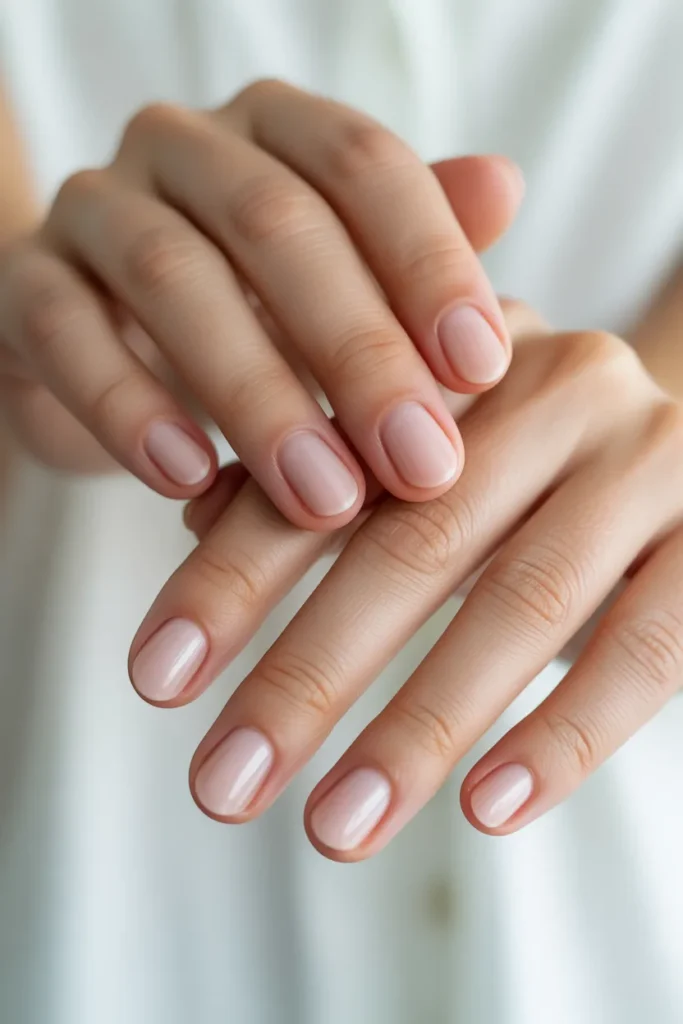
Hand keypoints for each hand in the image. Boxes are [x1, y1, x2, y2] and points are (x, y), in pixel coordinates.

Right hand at [0, 80, 518, 526]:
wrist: (113, 352)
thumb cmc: (257, 317)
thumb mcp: (345, 288)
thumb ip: (413, 247)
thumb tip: (505, 186)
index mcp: (277, 130)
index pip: (363, 166)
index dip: (428, 263)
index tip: (483, 370)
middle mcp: (183, 146)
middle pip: (275, 226)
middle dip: (357, 351)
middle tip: (419, 463)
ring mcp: (95, 207)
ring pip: (173, 278)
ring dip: (258, 397)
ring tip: (323, 497)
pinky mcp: (25, 284)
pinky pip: (65, 333)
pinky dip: (129, 408)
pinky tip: (188, 478)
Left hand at [129, 303, 682, 860]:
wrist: (680, 446)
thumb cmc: (521, 466)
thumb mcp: (419, 456)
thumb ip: (320, 481)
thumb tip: (200, 524)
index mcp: (459, 365)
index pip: (324, 473)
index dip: (230, 577)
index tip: (156, 682)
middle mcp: (556, 387)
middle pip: (412, 542)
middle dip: (307, 675)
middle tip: (224, 785)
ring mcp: (648, 456)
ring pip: (524, 601)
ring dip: (420, 726)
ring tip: (335, 828)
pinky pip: (647, 646)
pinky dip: (566, 731)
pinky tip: (489, 809)